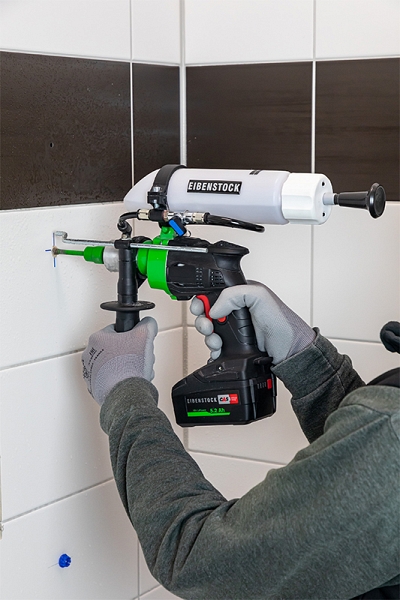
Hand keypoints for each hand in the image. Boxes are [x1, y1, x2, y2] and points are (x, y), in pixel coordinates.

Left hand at [82, 317, 157, 405]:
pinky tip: (129, 380)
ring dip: (127, 366)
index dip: (132, 335)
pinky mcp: (95, 387)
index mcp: (97, 339)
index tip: (137, 342)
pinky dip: (120, 379)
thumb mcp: (144, 335)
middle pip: (117, 348)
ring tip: (135, 370)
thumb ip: (147, 324)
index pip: (117, 330)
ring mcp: (91, 372)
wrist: (125, 393)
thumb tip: (148, 323)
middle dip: (130, 352)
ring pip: (114, 364)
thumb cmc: (129, 367)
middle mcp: (89, 355)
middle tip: (138, 357)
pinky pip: (111, 379)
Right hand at [191, 283, 315, 365]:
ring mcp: (236, 329)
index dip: (202, 300)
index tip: (200, 308)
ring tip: (216, 340)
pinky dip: (213, 349)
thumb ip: (234, 295)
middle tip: (208, 326)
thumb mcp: (260, 296)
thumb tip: (214, 308)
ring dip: (208, 336)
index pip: (214, 292)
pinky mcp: (235, 345)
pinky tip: (219, 349)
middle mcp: (237, 311)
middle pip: (207, 313)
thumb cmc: (282, 322)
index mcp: (241, 294)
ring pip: (210, 331)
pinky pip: (216, 346)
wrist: (290, 351)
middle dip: (203, 320)